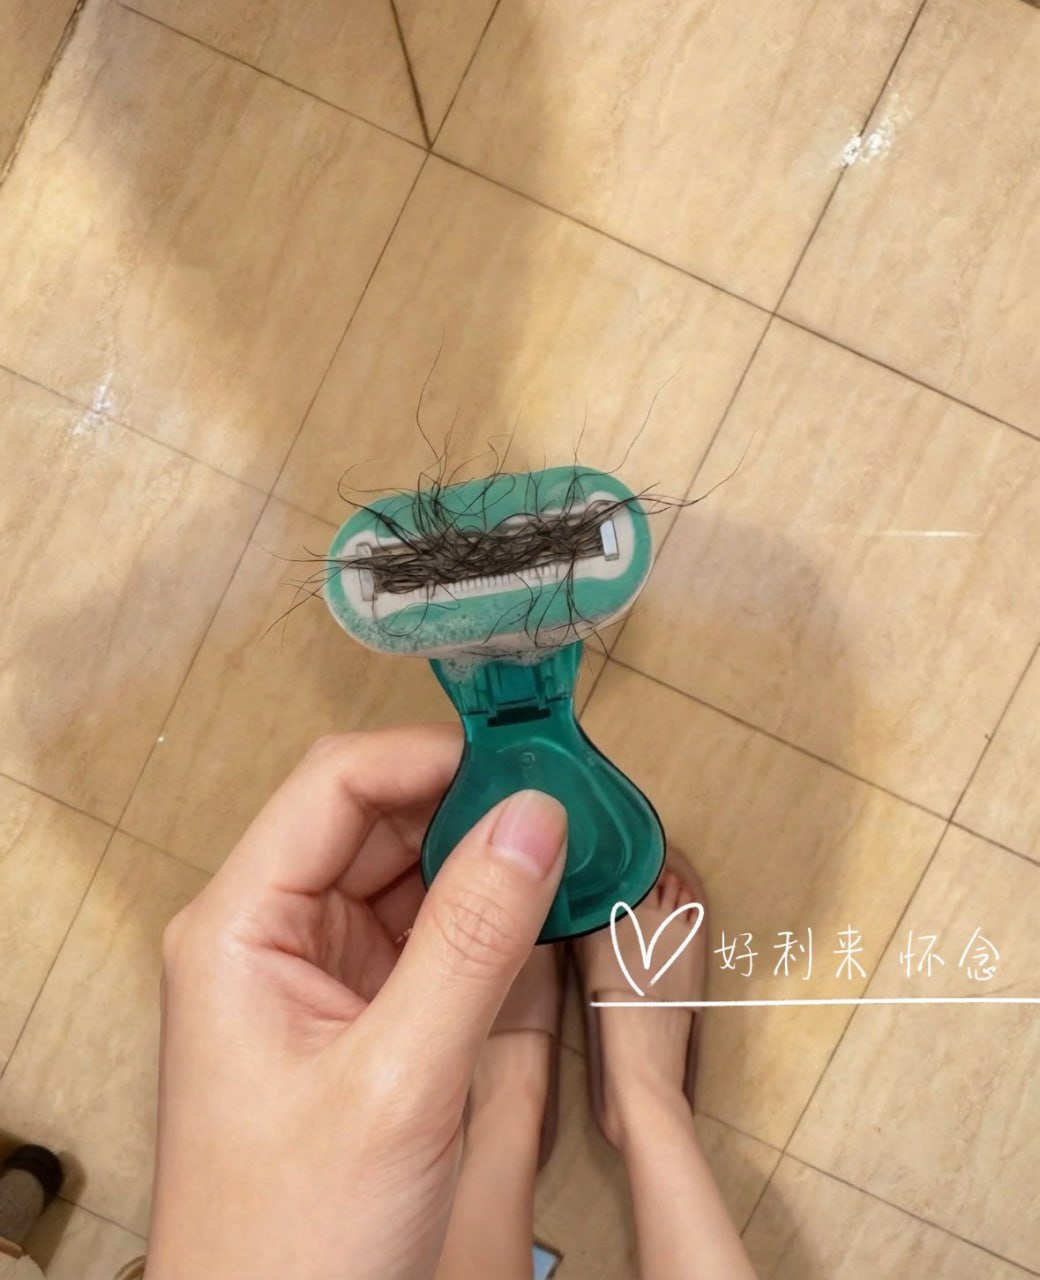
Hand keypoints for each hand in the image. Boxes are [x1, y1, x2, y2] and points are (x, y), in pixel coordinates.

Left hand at [146, 725, 567, 1279]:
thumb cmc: (296, 1239)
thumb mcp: (399, 1082)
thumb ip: (472, 940)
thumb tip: (534, 818)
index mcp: (241, 927)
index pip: (336, 784)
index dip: (432, 759)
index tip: (526, 761)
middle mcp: (270, 933)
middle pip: (375, 820)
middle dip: (469, 806)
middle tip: (566, 807)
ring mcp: (314, 972)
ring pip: (405, 873)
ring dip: (483, 860)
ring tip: (564, 855)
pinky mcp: (356, 1012)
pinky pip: (423, 932)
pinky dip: (481, 918)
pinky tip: (536, 915)